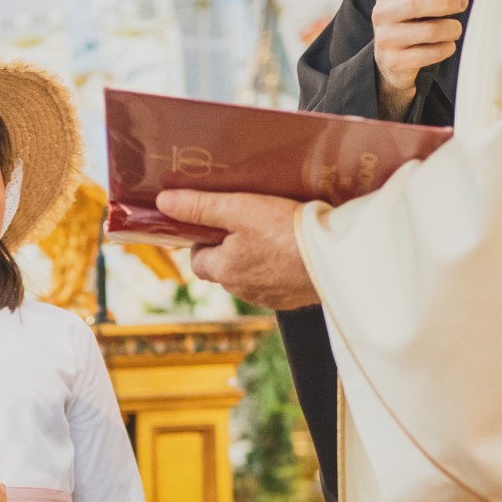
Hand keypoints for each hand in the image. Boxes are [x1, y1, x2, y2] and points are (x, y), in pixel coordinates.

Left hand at [154, 190, 318, 310]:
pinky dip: (278, 268)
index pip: (197, 259)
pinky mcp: (293, 299)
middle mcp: (242, 290)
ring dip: (255, 259)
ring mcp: (269, 298)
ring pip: (249, 277)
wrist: (338, 257)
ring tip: (275, 233)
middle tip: (250, 222)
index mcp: (224, 270)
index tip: (219, 222)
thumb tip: (163, 201)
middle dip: (230, 249)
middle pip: (223, 268)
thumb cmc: (287, 230)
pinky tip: (294, 250)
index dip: (204, 240)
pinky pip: (275, 283)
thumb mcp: (240, 208)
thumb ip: (200, 206)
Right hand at [371, 0, 467, 119]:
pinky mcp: (396, 61)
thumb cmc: (407, 23)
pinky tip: (445, 45)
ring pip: (429, 31)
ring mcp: (386, 39)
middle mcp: (382, 14)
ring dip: (451, 28)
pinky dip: (446, 48)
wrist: (389, 59)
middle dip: (446, 1)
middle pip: (416, 4)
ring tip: (454, 29)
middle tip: (461, 3)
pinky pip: (432, 53)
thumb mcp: (409, 0)